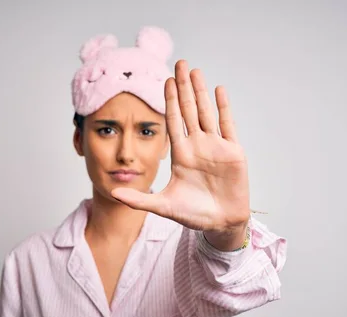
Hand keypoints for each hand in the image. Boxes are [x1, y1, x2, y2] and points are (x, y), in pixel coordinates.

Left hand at [111, 60, 250, 232]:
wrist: (221, 224)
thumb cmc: (194, 215)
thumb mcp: (164, 206)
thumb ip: (139, 200)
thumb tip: (112, 194)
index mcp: (181, 154)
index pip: (173, 121)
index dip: (168, 101)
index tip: (163, 81)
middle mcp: (197, 146)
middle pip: (189, 110)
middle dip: (183, 87)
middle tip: (179, 63)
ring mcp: (215, 147)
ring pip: (207, 112)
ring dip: (201, 91)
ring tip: (195, 70)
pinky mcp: (233, 152)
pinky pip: (228, 125)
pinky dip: (223, 107)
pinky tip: (218, 89)